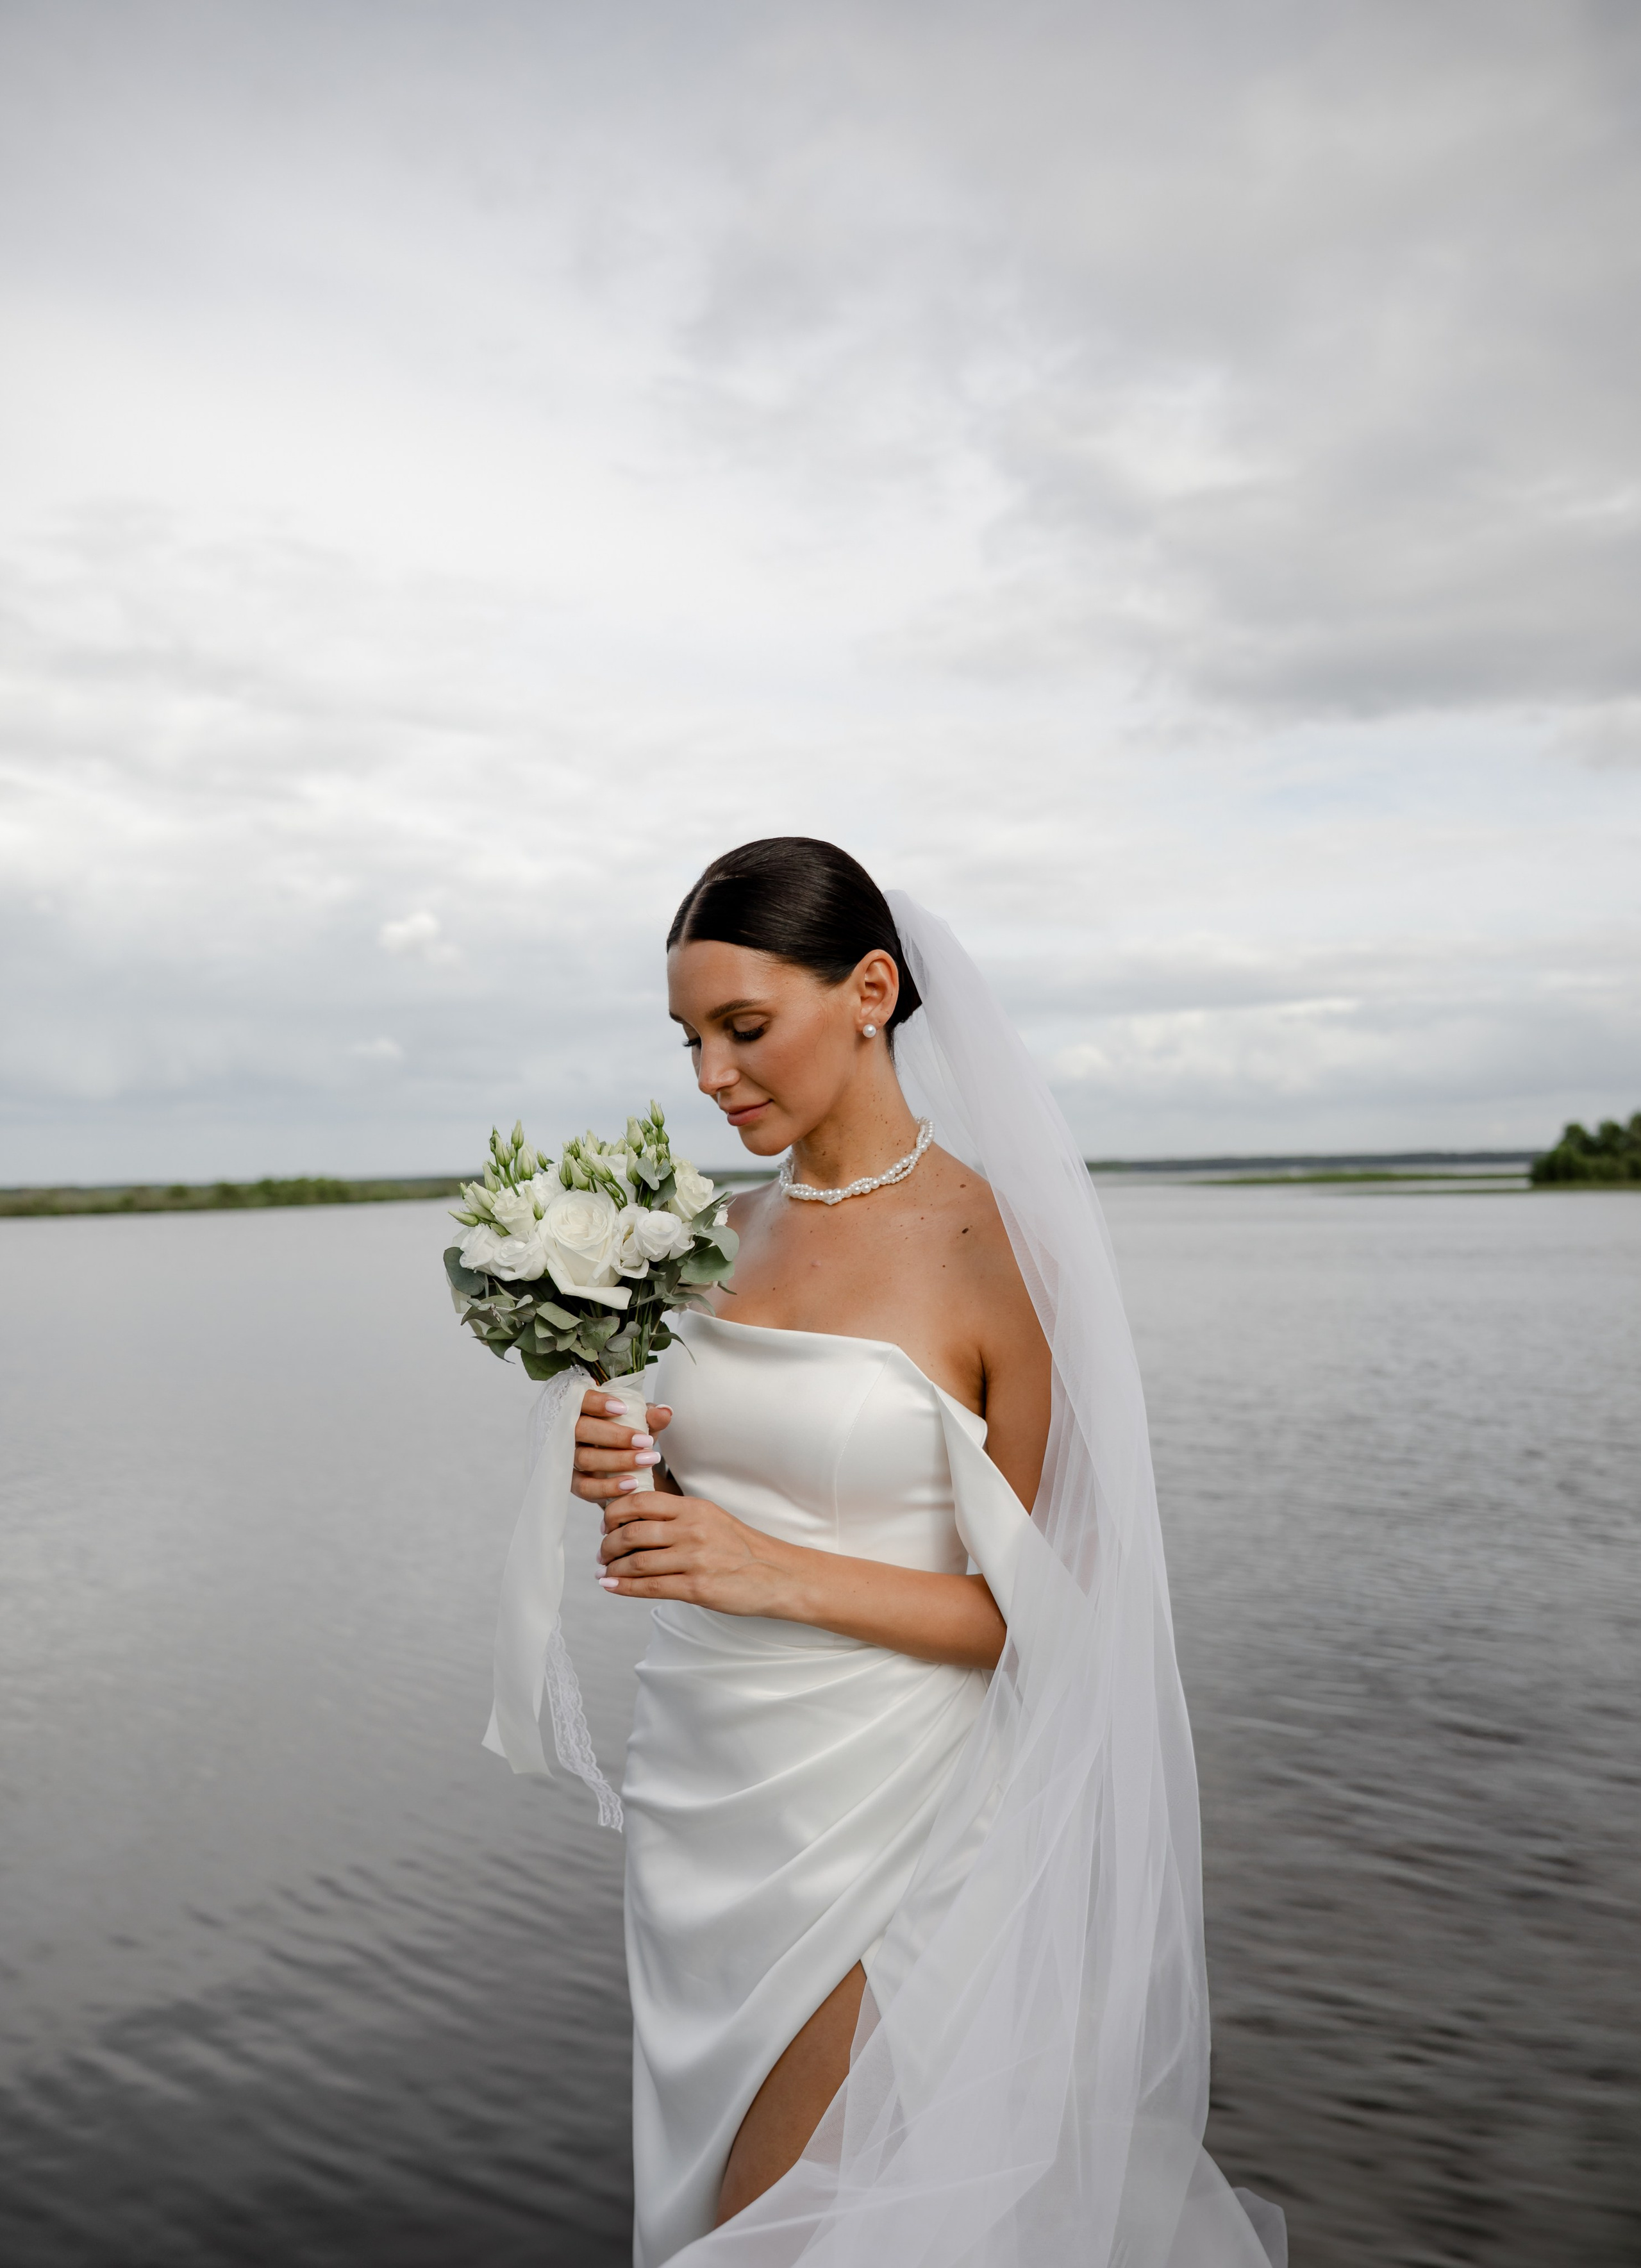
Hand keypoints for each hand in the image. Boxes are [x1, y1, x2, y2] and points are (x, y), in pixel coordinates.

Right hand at [570, 1386, 673, 1502]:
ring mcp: (571, 1458)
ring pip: (584, 1458)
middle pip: (580, 1429)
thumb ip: (652, 1418)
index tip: (623, 1409)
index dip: (596, 1402)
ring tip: (645, 1461)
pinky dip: (608, 1487)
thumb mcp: (642, 1425)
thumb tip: (664, 1412)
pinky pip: (586, 1487)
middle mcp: (571, 1433)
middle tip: (644, 1441)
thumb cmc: (628, 1438)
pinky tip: (631, 1483)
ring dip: (617, 1460)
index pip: (579, 1400)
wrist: (625, 1467)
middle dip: (614, 1436)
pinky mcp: (575, 1483)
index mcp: (584, 1411)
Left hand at [598, 1490, 796, 1616]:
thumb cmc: (742, 1548)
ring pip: (636, 1562)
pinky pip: (649, 1587)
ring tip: (605, 1572)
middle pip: (632, 1532)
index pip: (640, 1501)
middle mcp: (692, 1530)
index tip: (606, 1524)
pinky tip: (611, 1586)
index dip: (614, 1512)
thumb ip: (678, 1517)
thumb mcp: (712, 1519)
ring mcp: (694, 1559)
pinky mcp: (697, 1588)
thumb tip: (636, 1521)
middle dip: (608, 1544)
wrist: (778, 1575)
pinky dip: (623, 1588)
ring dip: (612, 1569)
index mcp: (694, 1508)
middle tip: (603, 1552)